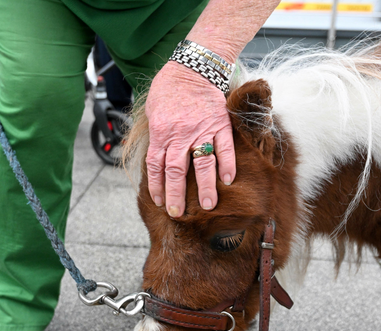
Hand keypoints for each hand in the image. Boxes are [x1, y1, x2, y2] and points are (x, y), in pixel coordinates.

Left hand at [145, 61, 235, 217]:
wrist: (193, 66)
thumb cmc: (169, 87)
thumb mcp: (152, 110)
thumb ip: (155, 135)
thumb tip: (154, 156)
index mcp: (161, 132)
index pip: (156, 166)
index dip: (157, 186)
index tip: (161, 202)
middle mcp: (180, 134)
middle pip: (177, 171)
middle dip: (177, 195)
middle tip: (180, 213)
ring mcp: (202, 130)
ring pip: (202, 163)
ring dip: (206, 187)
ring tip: (209, 205)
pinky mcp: (220, 123)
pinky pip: (225, 147)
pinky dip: (228, 164)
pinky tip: (228, 180)